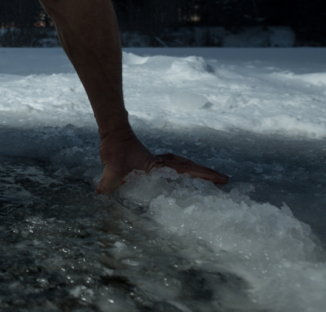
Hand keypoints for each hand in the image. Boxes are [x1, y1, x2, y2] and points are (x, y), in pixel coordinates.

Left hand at [95, 128, 227, 193]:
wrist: (113, 132)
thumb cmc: (114, 148)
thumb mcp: (111, 166)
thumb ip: (108, 180)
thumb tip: (100, 193)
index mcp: (158, 166)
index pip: (186, 171)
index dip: (204, 175)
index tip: (222, 179)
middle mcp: (161, 163)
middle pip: (190, 167)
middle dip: (207, 174)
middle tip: (225, 180)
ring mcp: (157, 162)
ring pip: (183, 165)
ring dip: (197, 171)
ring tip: (211, 178)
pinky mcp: (151, 161)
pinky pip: (173, 166)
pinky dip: (183, 169)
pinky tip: (182, 176)